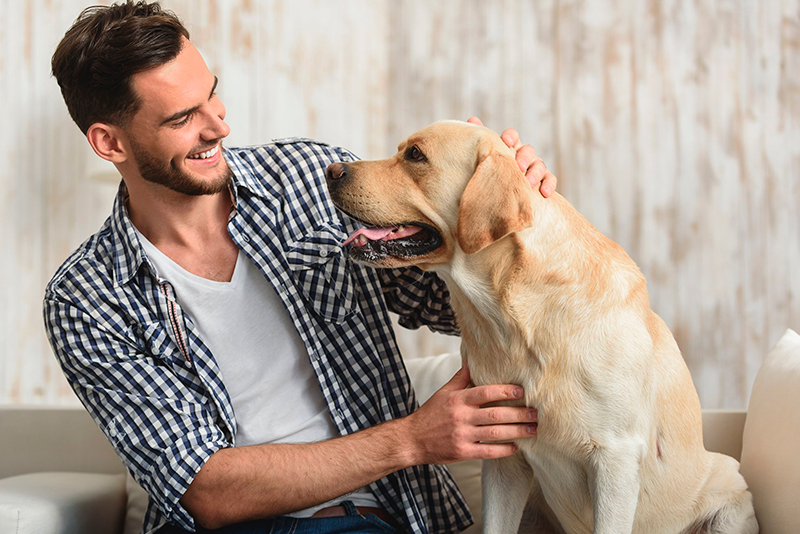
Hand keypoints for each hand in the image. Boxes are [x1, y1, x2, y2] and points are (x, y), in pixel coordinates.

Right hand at [404, 365, 537, 464]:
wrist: (412, 439)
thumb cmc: (430, 414)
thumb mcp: (444, 392)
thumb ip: (461, 378)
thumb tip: (473, 359)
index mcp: (458, 400)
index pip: (485, 392)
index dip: (505, 390)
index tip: (522, 391)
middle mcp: (461, 417)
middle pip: (495, 414)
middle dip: (518, 414)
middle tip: (535, 413)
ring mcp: (462, 435)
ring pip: (495, 433)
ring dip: (517, 432)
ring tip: (532, 430)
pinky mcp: (463, 452)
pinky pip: (488, 452)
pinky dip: (504, 450)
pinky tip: (516, 447)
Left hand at [467, 116, 556, 197]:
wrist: (502, 196)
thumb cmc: (492, 173)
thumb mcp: (486, 158)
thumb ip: (481, 142)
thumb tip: (472, 119)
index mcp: (509, 148)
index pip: (512, 136)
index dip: (510, 137)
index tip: (505, 141)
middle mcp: (524, 155)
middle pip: (528, 150)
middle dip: (524, 157)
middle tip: (518, 166)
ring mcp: (535, 167)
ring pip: (540, 165)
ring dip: (535, 173)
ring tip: (528, 183)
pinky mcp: (544, 181)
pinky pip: (550, 179)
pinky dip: (548, 184)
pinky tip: (544, 192)